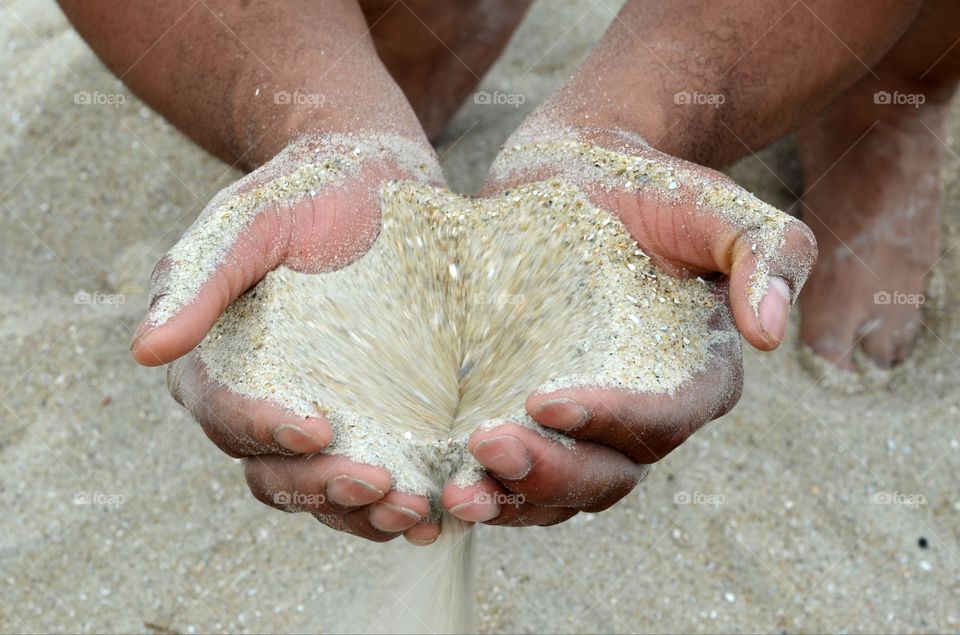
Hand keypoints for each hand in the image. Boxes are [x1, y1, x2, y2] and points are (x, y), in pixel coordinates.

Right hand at [132, 132, 446, 543]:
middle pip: (271, 470)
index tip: (317, 426)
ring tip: (413, 510)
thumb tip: (144, 352)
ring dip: (360, 511)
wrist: (372, 181)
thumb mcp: (253, 223)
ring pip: (320, 488)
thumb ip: (202, 282)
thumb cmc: (304, 193)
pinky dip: (393, 501)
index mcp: (216, 363)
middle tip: (376, 484)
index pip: (225, 413)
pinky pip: (370, 476)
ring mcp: (316, 416)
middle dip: (320, 485)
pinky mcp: (368, 420)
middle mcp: (260, 403)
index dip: (264, 428)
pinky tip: (434, 506)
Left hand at [441, 126, 816, 525]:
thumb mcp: (713, 203)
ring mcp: (582, 421)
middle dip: (551, 471)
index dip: (613, 419)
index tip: (547, 399)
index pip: (666, 419)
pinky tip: (440, 484)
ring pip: (560, 488)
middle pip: (610, 472)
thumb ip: (764, 252)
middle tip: (488, 445)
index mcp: (694, 374)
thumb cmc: (647, 185)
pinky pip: (514, 470)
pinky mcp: (527, 413)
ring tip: (458, 492)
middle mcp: (640, 411)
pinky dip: (485, 486)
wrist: (574, 171)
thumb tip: (770, 334)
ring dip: (511, 498)